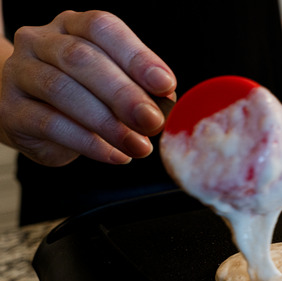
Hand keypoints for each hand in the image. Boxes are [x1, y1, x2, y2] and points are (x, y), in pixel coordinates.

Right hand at [0, 10, 175, 165]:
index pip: (102, 28)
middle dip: (123, 93)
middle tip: (152, 121)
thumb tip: (167, 101)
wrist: (25, 112)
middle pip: (81, 58)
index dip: (136, 56)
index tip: (165, 84)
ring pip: (61, 90)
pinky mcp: (10, 111)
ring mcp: (19, 73)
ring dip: (107, 122)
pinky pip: (49, 124)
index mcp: (72, 25)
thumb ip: (137, 86)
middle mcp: (40, 42)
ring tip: (138, 146)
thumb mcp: (111, 83)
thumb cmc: (79, 93)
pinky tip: (114, 155)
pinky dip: (87, 142)